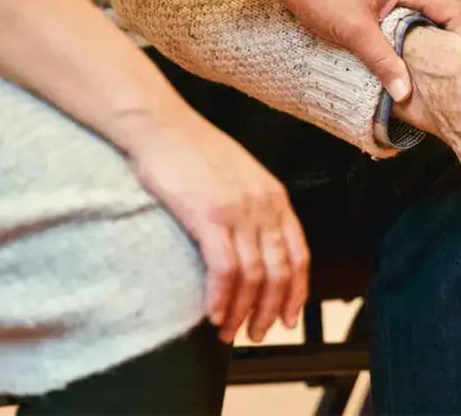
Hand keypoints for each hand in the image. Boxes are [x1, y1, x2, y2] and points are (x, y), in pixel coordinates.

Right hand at [116, 105, 309, 343]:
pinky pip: (224, 269)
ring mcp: (239, 211)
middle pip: (279, 272)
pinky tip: (213, 314)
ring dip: (242, 311)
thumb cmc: (192, 150)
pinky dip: (221, 298)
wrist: (161, 125)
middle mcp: (264, 206)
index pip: (299, 255)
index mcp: (275, 197)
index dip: (296, 292)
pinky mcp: (209, 216)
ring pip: (253, 276)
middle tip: (256, 334)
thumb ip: (253, 207)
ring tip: (229, 332)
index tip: (288, 318)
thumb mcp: (239, 175)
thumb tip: (254, 243)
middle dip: (269, 310)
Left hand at [274, 0, 460, 101]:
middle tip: (443, 73)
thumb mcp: (355, 33)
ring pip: (417, 12)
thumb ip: (384, 62)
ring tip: (421, 67)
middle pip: (437, 11)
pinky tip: (395, 50)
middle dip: (442, 42)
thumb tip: (405, 93)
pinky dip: (403, 29)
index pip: (450, 11)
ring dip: (420, 37)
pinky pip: (401, 9)